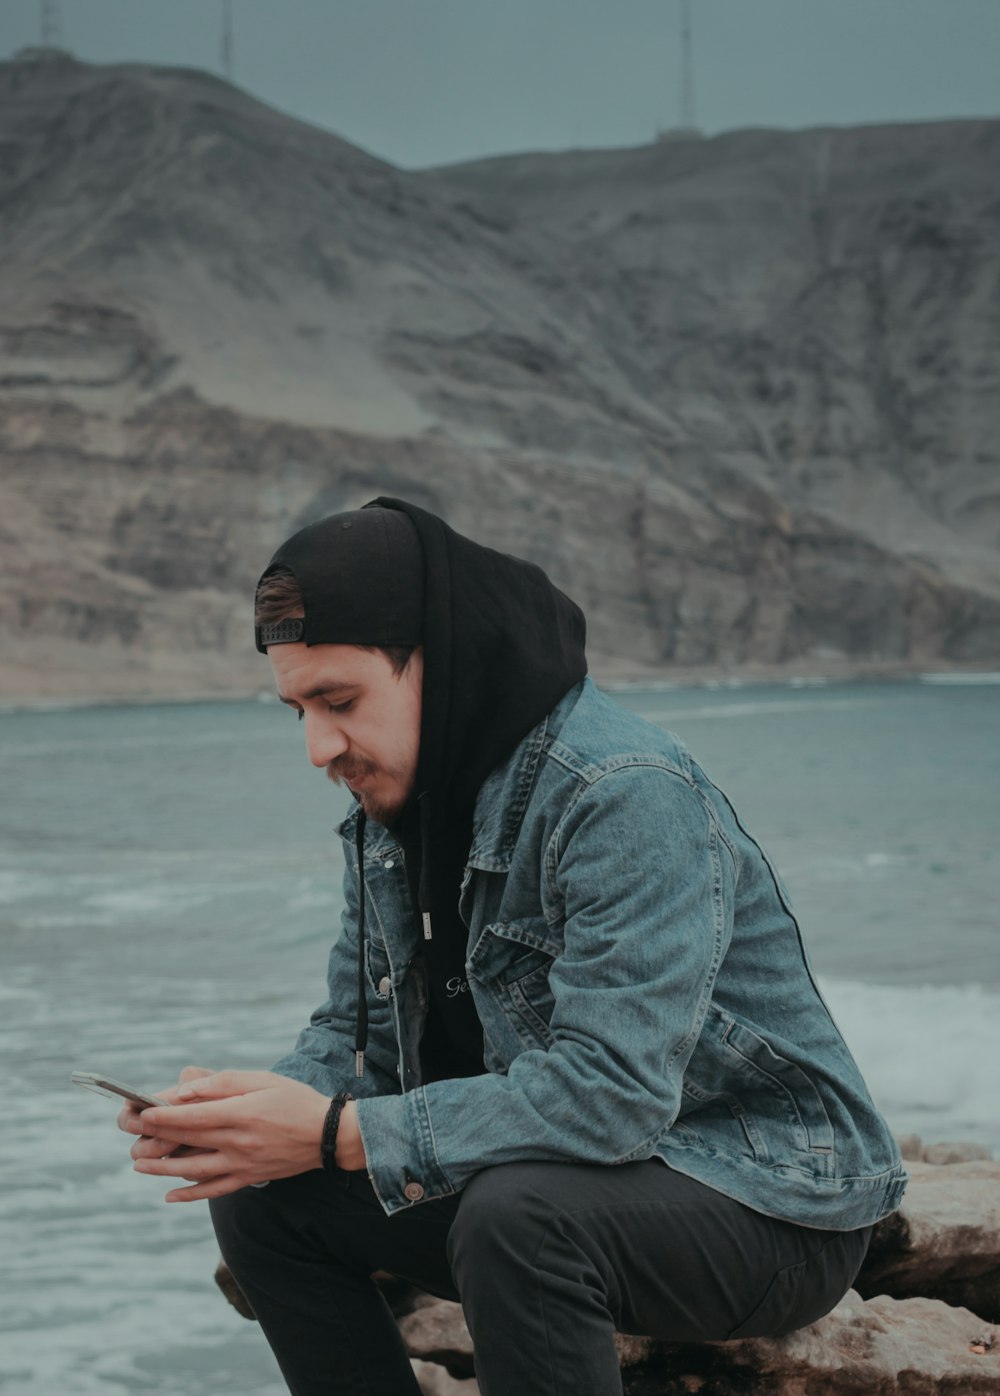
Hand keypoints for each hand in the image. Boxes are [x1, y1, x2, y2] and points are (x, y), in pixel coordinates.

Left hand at [128, 1070, 331, 1202]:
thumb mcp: (261, 1079)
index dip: (162, 1115)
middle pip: (187, 1141)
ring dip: (162, 1169)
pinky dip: (190, 1194)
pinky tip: (170, 1195)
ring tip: (138, 1163)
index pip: (191, 1116)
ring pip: (193, 1170)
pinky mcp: (248, 1178)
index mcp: (240, 1114)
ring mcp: (242, 1164)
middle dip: (154, 1136)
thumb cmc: (294, 1099)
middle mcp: (237, 1142)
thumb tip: (185, 1092)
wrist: (328, 1134)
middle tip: (129, 1131)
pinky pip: (214, 1190)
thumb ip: (222, 1083)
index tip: (140, 1112)